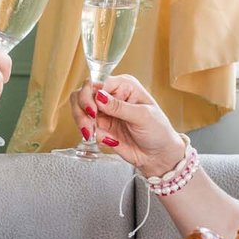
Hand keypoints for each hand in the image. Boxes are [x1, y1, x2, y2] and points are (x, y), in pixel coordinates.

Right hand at [70, 75, 185, 176]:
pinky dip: (90, 134)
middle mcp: (111, 95)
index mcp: (124, 85)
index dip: (89, 96)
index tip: (92, 112)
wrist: (159, 155)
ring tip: (92, 134)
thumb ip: (119, 107)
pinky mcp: (100, 127)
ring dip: (82, 122)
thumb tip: (99, 96)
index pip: (97, 82)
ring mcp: (104, 111)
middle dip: (81, 110)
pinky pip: (85, 127)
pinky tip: (107, 140)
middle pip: (82, 94)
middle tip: (88, 126)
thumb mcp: (143, 116)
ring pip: (79, 109)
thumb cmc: (158, 131)